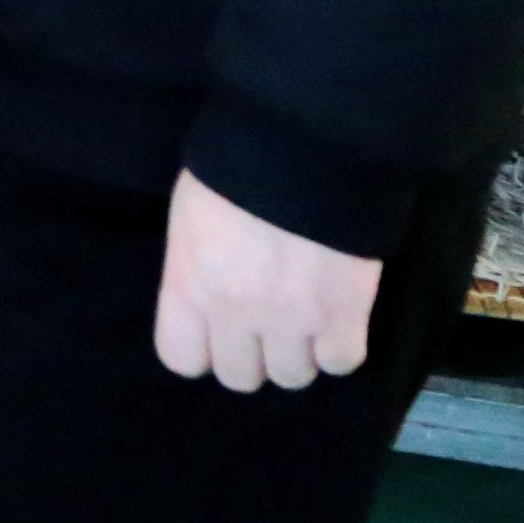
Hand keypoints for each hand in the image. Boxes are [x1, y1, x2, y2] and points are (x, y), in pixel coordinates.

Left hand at [152, 170, 381, 394]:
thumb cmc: (236, 165)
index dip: (204, 349)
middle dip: (255, 353)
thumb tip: (208, 285)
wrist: (301, 145)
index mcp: (187, 285)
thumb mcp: (192, 213)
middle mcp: (233, 314)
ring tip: (308, 318)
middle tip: (270, 323)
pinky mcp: (342, 317)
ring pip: (294, 377)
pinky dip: (341, 346)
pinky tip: (340, 316)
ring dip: (301, 352)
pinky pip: (341, 362)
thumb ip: (196, 263)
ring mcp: (289, 321)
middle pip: (241, 377)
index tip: (220, 332)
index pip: (181, 358)